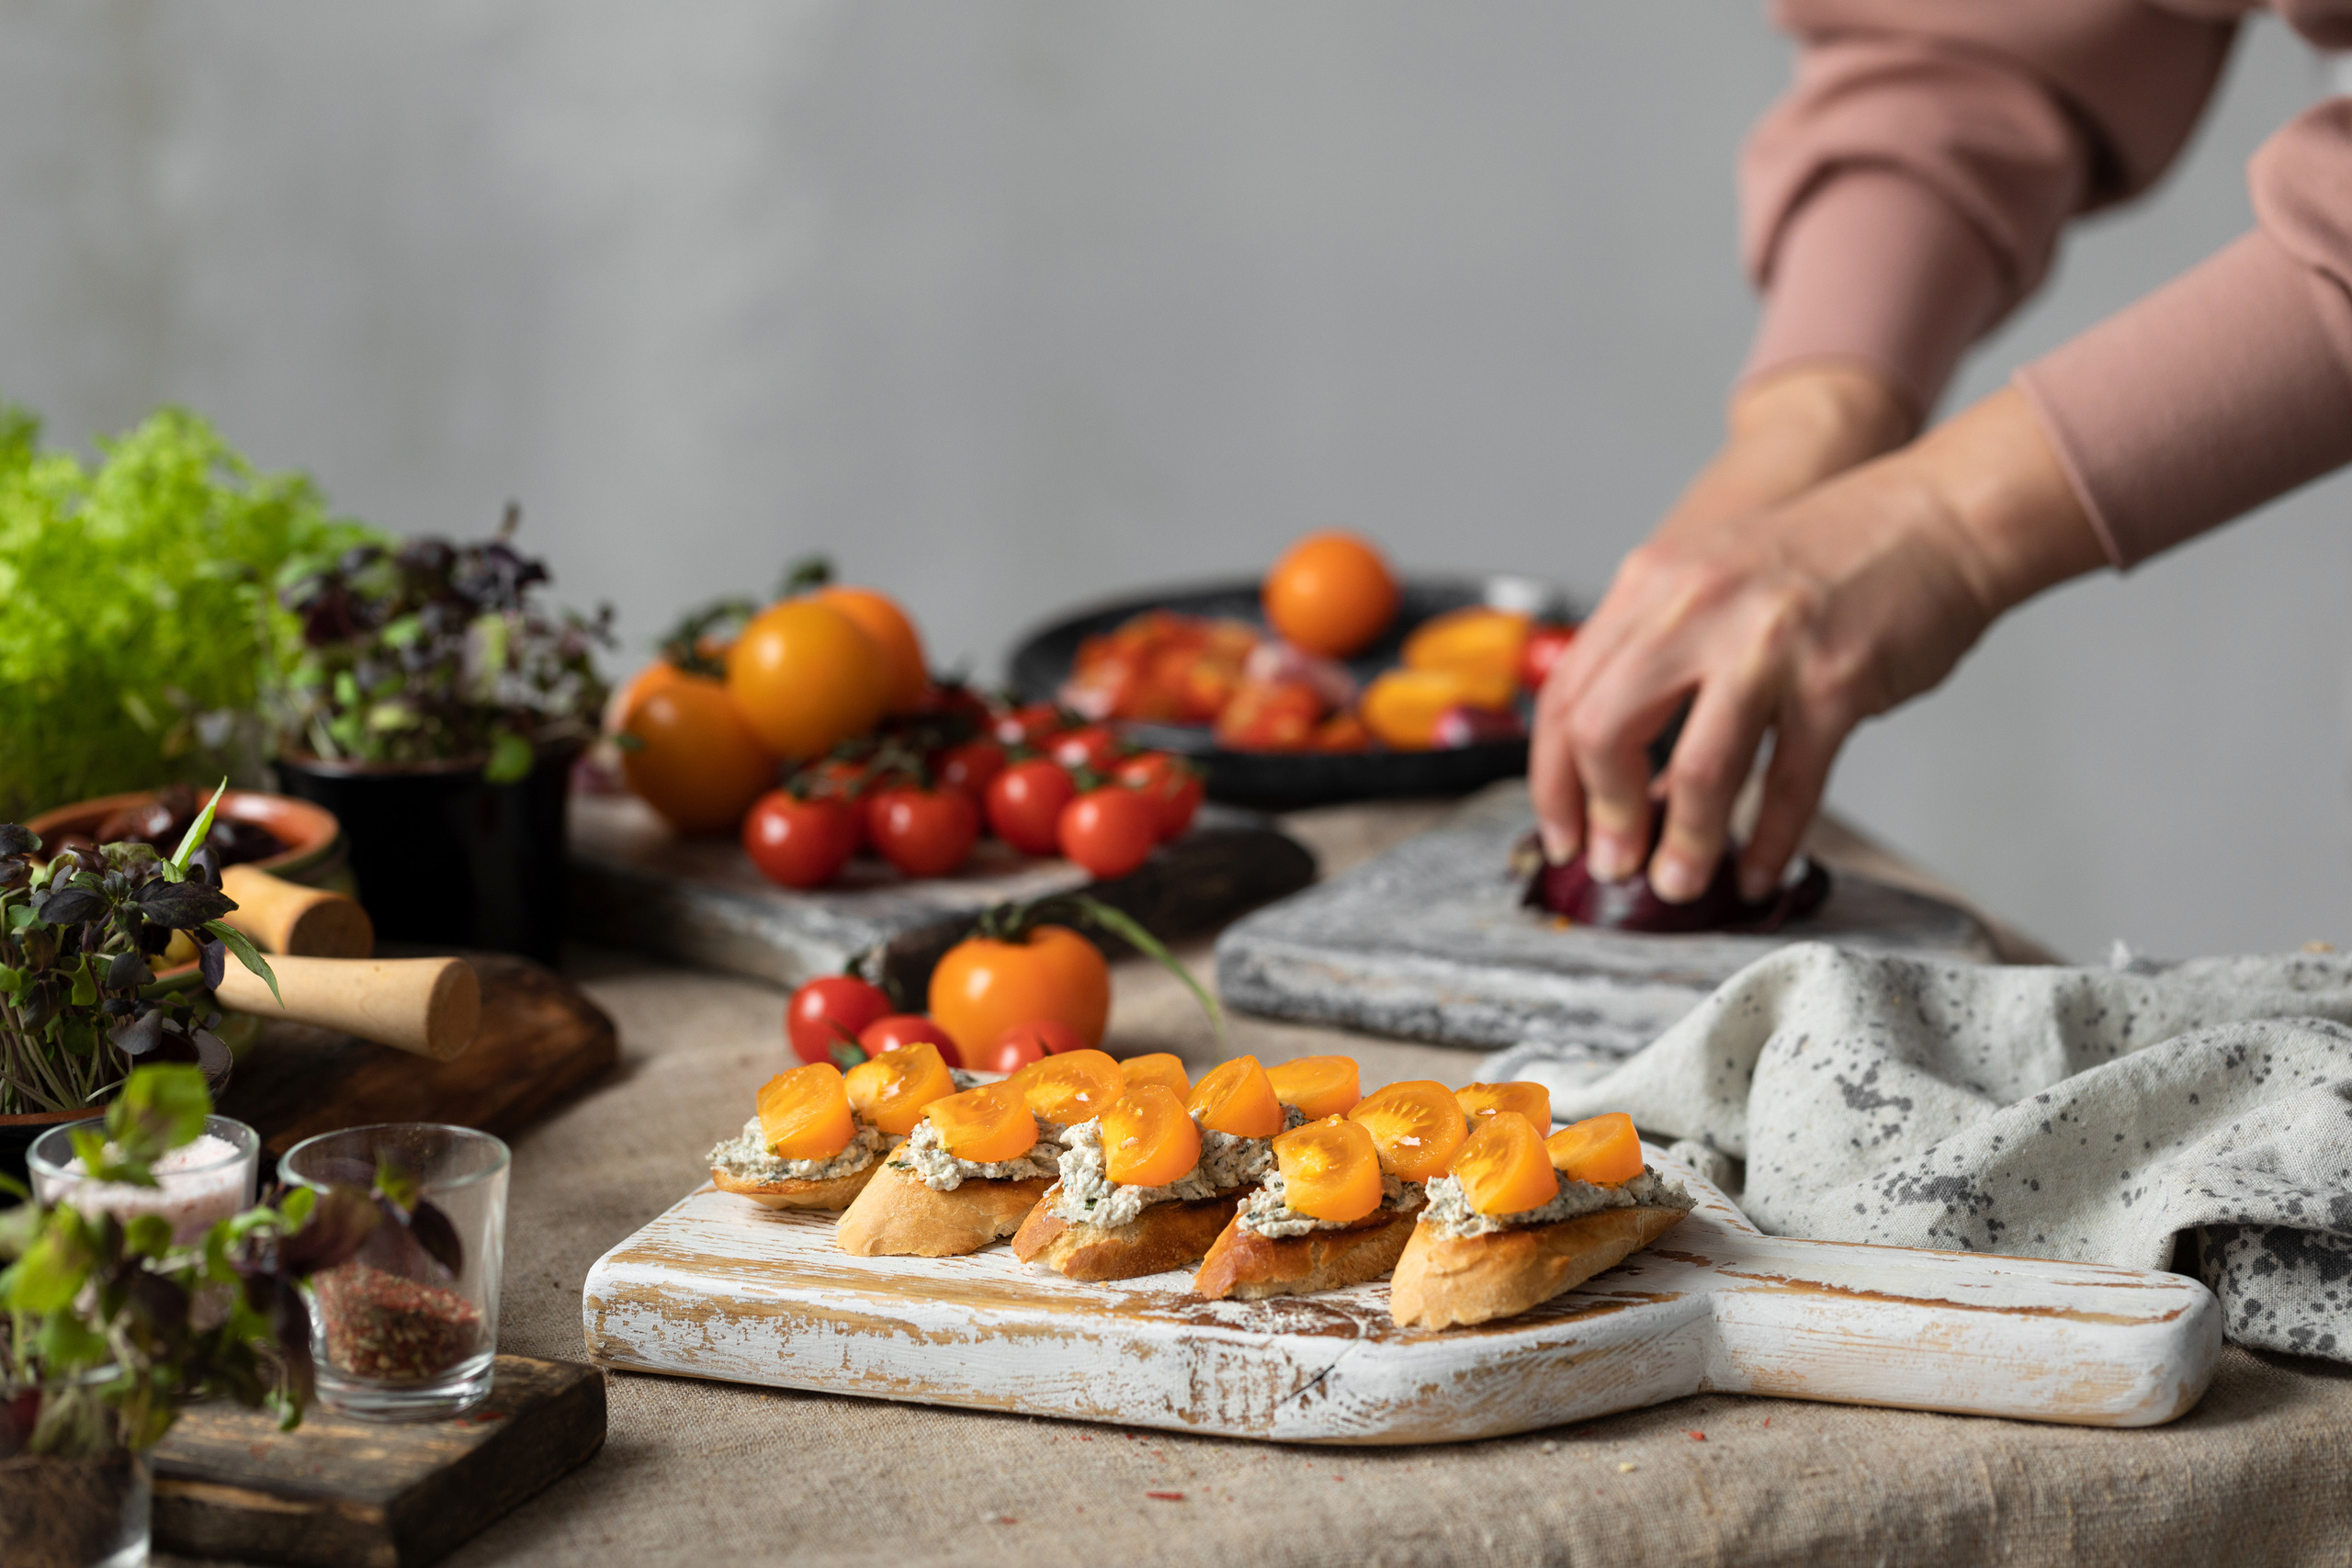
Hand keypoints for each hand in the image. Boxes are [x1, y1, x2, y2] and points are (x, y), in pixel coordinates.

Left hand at [1531, 387, 2106, 902]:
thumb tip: (1621, 777)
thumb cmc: (1825, 559)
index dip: (1553, 779)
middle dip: (1602, 814)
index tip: (1560, 833)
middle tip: (1612, 862)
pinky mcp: (1835, 681)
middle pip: (1605, 730)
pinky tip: (1757, 871)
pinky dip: (1767, 843)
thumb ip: (1657, 661)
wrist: (1936, 514)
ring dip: (1683, 846)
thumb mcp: (1710, 584)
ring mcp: (1765, 645)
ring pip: (1697, 773)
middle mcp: (1696, 608)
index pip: (1564, 694)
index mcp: (1652, 584)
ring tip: (1678, 884)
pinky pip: (1788, 785)